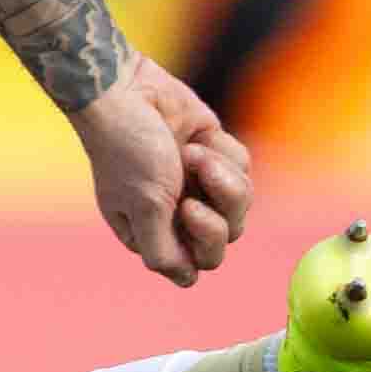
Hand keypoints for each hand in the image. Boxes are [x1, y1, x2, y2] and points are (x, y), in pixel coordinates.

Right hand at [71, 56, 251, 287]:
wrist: (127, 90)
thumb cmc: (126, 150)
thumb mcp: (144, 207)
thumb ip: (163, 252)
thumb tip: (186, 281)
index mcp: (152, 232)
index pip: (196, 263)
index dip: (202, 242)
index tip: (185, 209)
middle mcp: (176, 213)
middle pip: (225, 237)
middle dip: (217, 208)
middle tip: (191, 185)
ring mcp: (198, 184)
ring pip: (241, 203)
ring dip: (220, 174)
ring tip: (192, 153)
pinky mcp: (216, 155)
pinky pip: (243, 169)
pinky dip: (224, 152)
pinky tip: (197, 139)